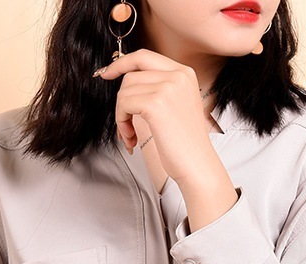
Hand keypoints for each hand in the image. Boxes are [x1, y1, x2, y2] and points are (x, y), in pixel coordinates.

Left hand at [93, 49, 225, 188]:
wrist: (197, 165)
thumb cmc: (185, 144)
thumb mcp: (176, 106)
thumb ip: (158, 88)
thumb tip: (126, 81)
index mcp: (184, 73)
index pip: (144, 56)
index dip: (122, 63)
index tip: (107, 73)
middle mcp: (178, 75)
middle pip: (131, 75)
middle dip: (122, 100)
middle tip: (126, 125)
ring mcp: (167, 87)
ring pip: (124, 90)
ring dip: (121, 115)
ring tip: (130, 135)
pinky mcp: (155, 103)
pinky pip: (124, 104)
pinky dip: (121, 122)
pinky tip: (131, 137)